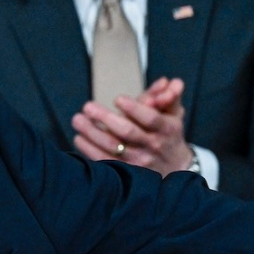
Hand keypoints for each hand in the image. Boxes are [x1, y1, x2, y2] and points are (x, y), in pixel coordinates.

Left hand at [72, 77, 193, 173]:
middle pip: (128, 132)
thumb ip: (168, 95)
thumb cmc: (169, 134)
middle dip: (106, 118)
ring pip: (113, 147)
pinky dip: (90, 150)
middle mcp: (153, 146)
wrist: (175, 167)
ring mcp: (140, 162)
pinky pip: (105, 162)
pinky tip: (79, 138)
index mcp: (166, 129)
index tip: (118, 98)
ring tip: (78, 119)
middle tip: (88, 106)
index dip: (134, 109)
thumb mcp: (173, 114)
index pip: (151, 119)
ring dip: (92, 133)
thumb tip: (168, 81)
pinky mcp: (127, 173)